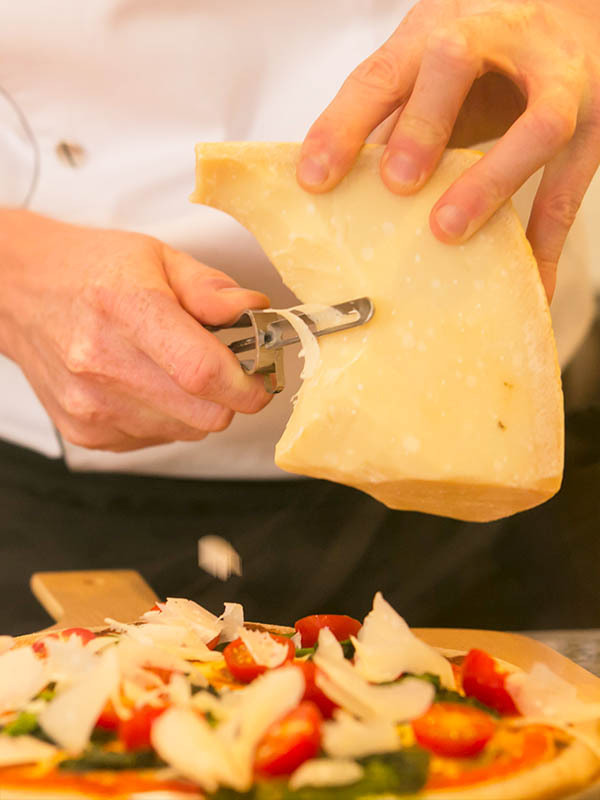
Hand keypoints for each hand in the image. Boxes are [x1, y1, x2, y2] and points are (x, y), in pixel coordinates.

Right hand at [0, 210, 270, 450]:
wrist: (18, 292)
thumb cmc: (87, 270)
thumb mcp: (157, 257)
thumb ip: (210, 288)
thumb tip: (255, 313)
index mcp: (126, 309)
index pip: (203, 372)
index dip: (247, 385)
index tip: (261, 379)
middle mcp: (102, 364)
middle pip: (204, 415)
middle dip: (230, 397)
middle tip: (226, 369)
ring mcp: (91, 405)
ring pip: (186, 432)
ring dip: (197, 407)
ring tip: (174, 368)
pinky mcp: (85, 432)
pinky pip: (156, 439)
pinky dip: (166, 417)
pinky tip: (146, 384)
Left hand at [297, 0, 599, 299]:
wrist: (574, 5)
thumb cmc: (489, 44)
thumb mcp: (432, 67)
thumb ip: (395, 117)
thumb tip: (342, 181)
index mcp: (438, 28)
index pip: (381, 74)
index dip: (344, 125)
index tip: (314, 178)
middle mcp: (498, 37)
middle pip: (455, 63)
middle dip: (424, 124)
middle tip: (397, 183)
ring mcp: (557, 76)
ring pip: (537, 123)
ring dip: (491, 180)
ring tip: (449, 231)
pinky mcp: (596, 119)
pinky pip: (571, 186)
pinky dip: (548, 241)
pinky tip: (532, 282)